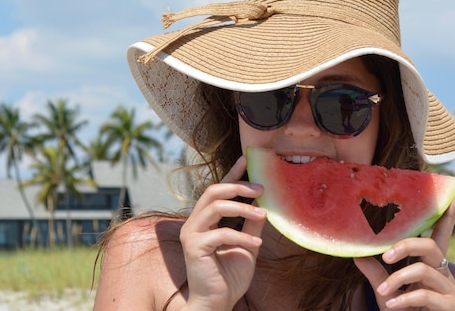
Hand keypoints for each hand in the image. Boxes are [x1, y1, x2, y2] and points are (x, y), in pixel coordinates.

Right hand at [179, 156, 266, 310]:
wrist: (217, 303)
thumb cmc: (229, 276)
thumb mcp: (247, 243)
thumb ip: (251, 223)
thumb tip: (263, 202)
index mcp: (205, 220)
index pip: (218, 190)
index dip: (232, 173)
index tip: (246, 159)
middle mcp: (194, 223)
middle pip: (213, 191)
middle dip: (238, 185)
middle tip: (261, 188)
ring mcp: (191, 234)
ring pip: (215, 206)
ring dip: (242, 208)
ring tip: (262, 213)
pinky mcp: (194, 248)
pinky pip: (221, 233)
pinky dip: (242, 235)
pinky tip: (256, 242)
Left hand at [355, 193, 454, 309]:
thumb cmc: (403, 309)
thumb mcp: (386, 289)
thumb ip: (375, 272)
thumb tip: (356, 252)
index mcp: (430, 263)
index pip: (441, 234)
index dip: (450, 215)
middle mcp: (443, 272)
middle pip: (429, 246)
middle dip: (405, 246)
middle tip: (386, 255)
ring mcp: (448, 290)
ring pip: (422, 271)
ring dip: (397, 280)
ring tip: (383, 291)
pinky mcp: (449, 307)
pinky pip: (425, 296)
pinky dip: (404, 300)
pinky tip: (392, 305)